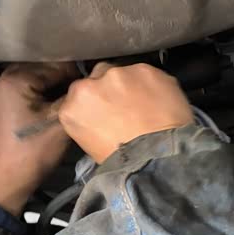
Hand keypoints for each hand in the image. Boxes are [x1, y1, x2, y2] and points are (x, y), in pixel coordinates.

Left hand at [0, 62, 76, 215]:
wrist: (10, 178)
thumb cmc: (36, 150)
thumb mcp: (61, 121)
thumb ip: (74, 96)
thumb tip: (85, 81)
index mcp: (15, 79)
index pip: (54, 66)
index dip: (76, 74)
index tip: (92, 83)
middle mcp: (0, 79)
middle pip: (39, 69)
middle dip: (61, 78)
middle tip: (81, 91)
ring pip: (30, 79)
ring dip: (48, 85)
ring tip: (66, 97)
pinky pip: (19, 90)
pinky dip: (34, 93)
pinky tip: (47, 105)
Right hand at [59, 62, 193, 163]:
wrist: (159, 159)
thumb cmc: (125, 163)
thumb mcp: (92, 146)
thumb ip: (90, 121)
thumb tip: (103, 114)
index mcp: (71, 107)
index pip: (78, 95)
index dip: (96, 102)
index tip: (106, 110)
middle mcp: (89, 85)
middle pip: (98, 76)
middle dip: (111, 89)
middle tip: (127, 108)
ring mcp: (118, 74)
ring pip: (123, 72)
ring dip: (132, 85)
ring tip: (147, 106)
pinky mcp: (145, 70)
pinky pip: (147, 75)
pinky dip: (154, 85)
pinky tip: (162, 102)